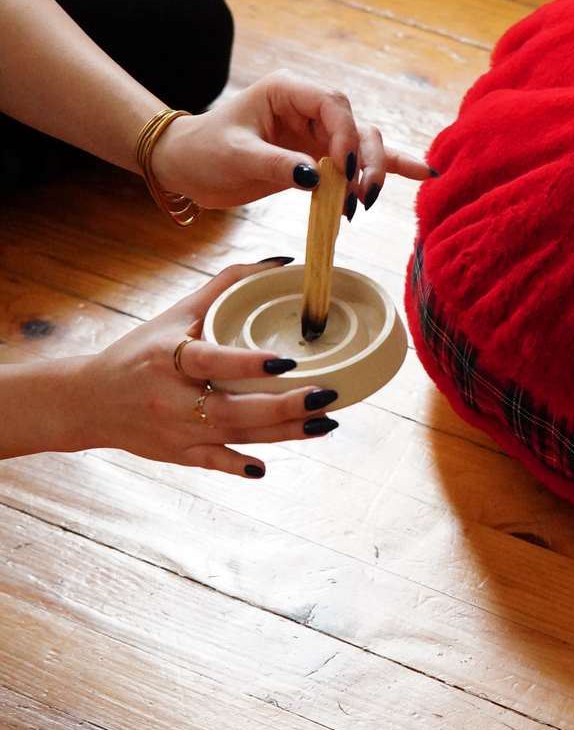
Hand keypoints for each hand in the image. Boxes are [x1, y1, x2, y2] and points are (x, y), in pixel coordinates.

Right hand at [70, 261, 344, 476]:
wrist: (90, 401)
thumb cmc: (140, 350)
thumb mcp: (176, 312)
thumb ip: (226, 284)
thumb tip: (280, 262)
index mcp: (168, 357)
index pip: (213, 361)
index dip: (250, 364)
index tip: (289, 360)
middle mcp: (172, 398)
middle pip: (234, 408)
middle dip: (284, 407)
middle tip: (327, 397)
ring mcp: (176, 430)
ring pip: (235, 435)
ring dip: (283, 433)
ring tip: (325, 423)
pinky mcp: (178, 453)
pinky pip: (212, 462)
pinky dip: (237, 465)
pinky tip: (264, 467)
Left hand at [150, 73, 431, 210]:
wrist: (187, 167)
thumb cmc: (203, 153)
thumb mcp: (235, 157)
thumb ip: (276, 165)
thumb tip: (317, 178)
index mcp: (286, 90)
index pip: (332, 104)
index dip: (345, 135)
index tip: (343, 170)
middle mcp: (308, 107)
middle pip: (356, 125)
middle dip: (365, 159)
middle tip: (362, 195)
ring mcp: (316, 132)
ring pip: (363, 144)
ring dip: (372, 171)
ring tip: (367, 201)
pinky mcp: (320, 156)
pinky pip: (357, 161)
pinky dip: (387, 168)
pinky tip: (421, 173)